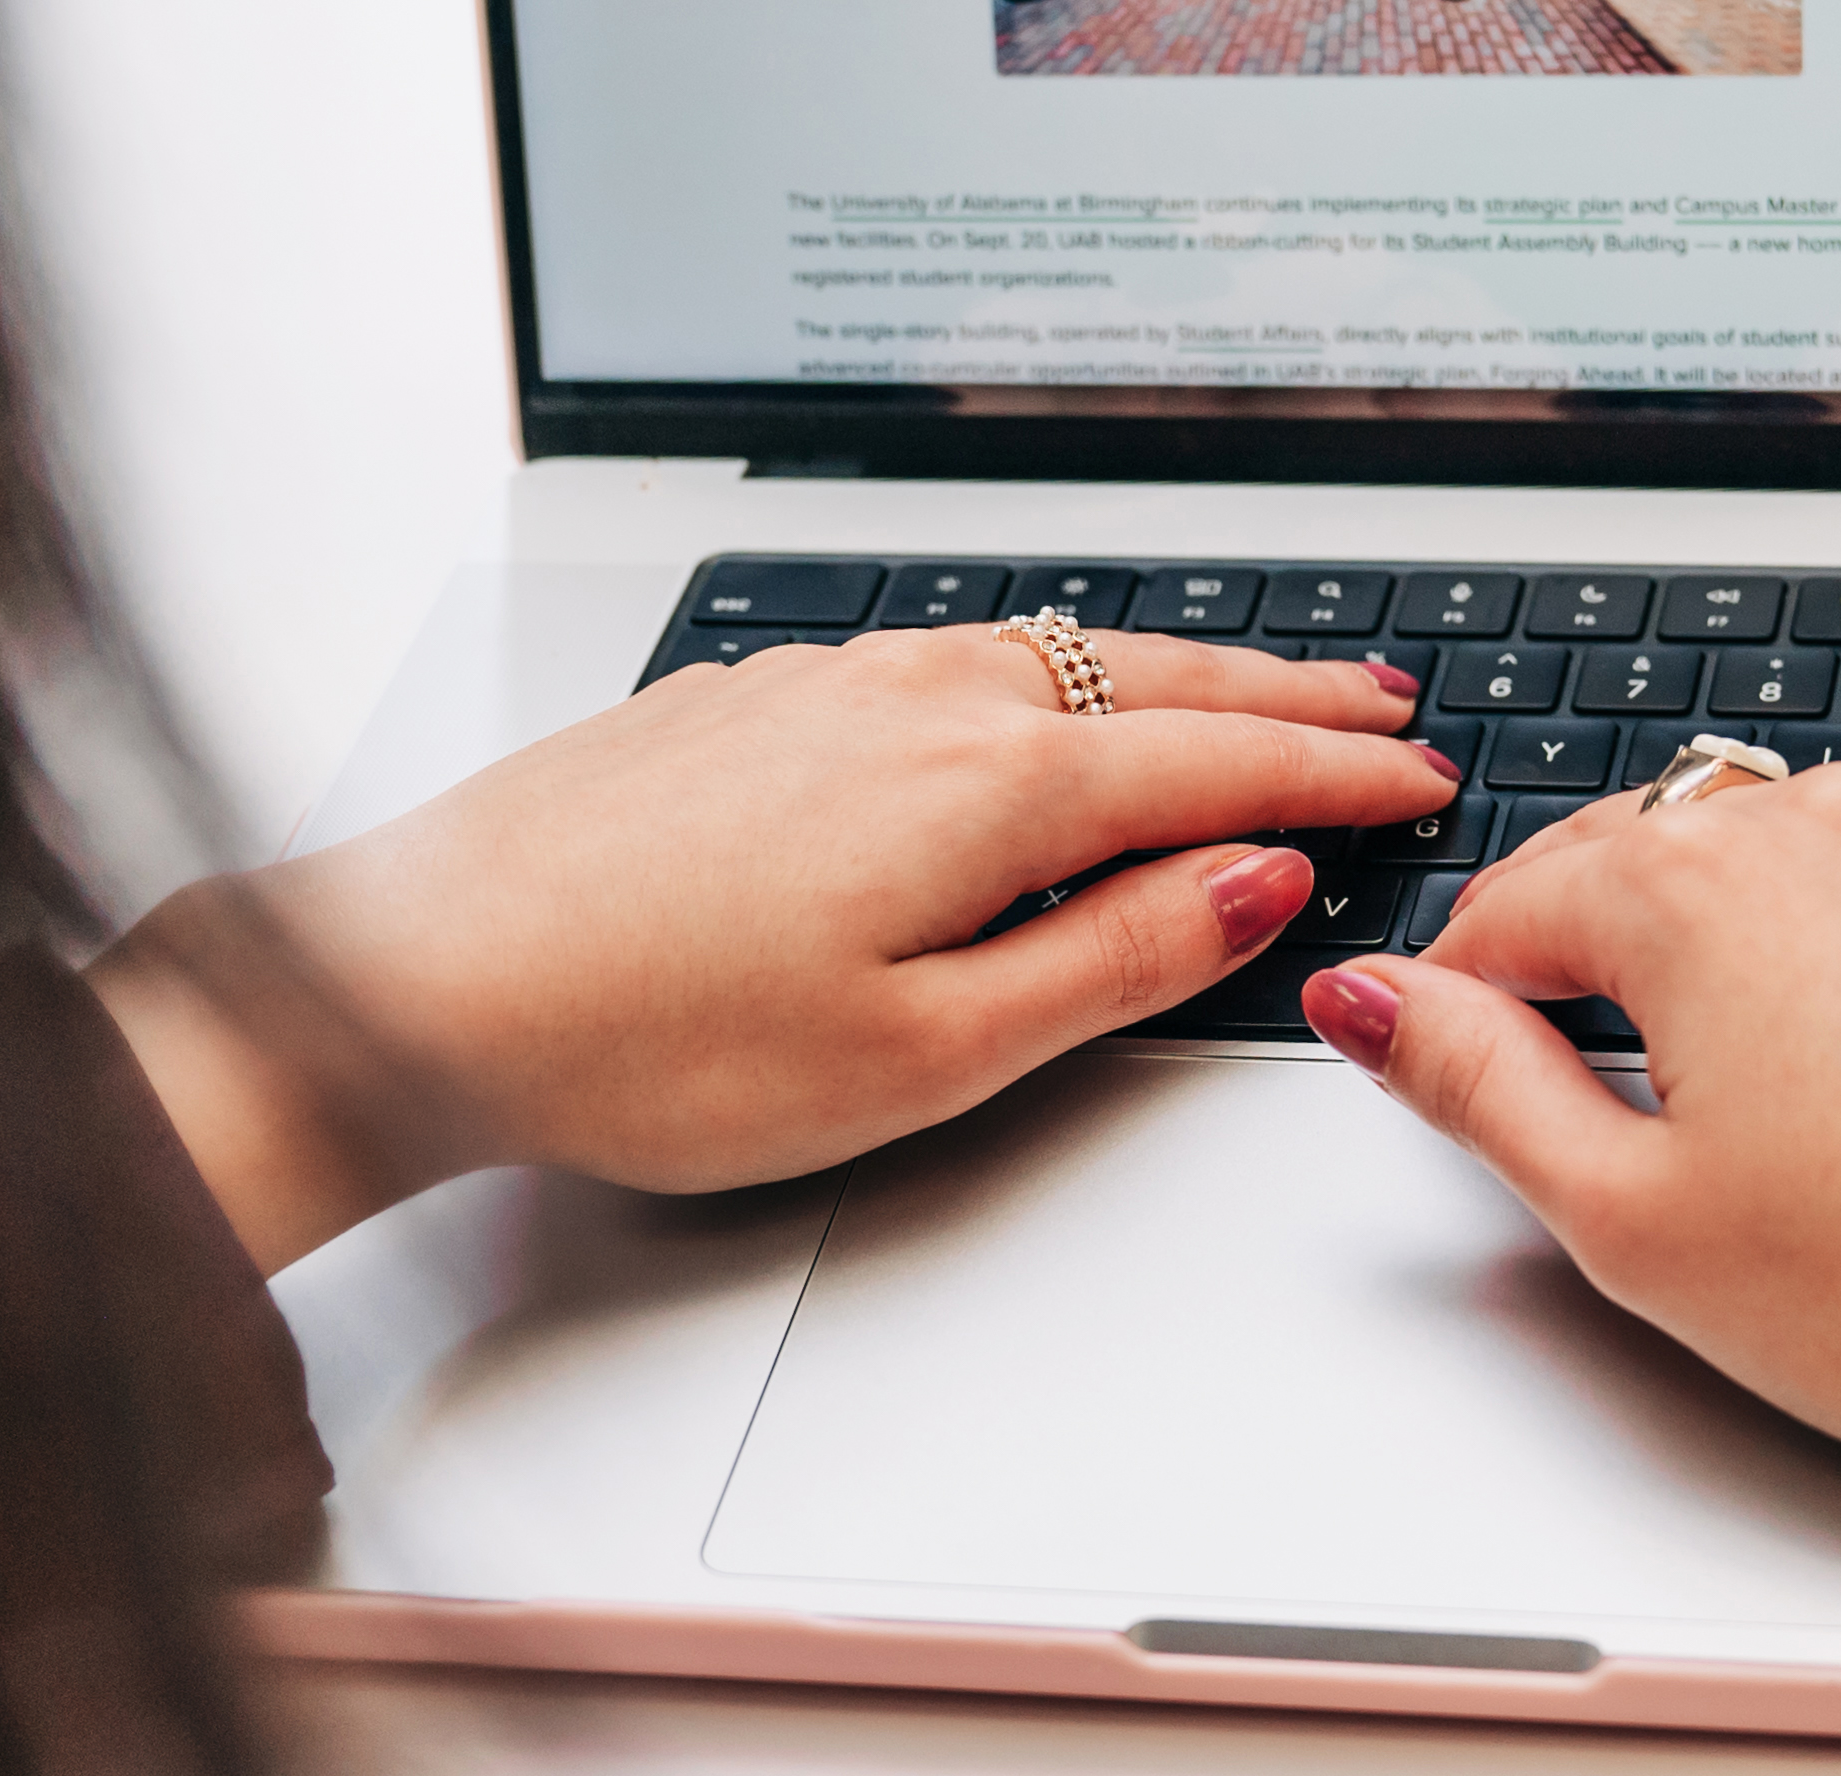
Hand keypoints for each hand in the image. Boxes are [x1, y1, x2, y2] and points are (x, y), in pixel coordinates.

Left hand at [94, 627, 1459, 1265]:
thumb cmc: (644, 1044)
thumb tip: (1249, 887)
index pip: (1213, 765)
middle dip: (1279, 696)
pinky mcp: (739, 700)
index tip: (1419, 777)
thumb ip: (1105, 960)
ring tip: (1239, 695)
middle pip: (1141, 684)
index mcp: (981, 789)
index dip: (1333, 774)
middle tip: (1382, 703)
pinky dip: (1037, 671)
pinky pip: (939, 658)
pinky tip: (1029, 698)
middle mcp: (907, 702)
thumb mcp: (923, 1053)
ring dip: (1162, 673)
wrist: (421, 982)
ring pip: (1039, 656)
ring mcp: (816, 685)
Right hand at [1297, 764, 1840, 1696]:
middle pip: (1645, 862)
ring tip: (1738, 1119)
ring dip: (1727, 963)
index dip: (1457, 994)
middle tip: (1580, 1106)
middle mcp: (1837, 836)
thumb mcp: (1622, 1212)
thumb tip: (1375, 1004)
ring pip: (1784, 877)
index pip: (1514, 902)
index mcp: (1702, 887)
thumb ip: (1473, 1084)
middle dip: (1588, 960)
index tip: (1443, 1064)